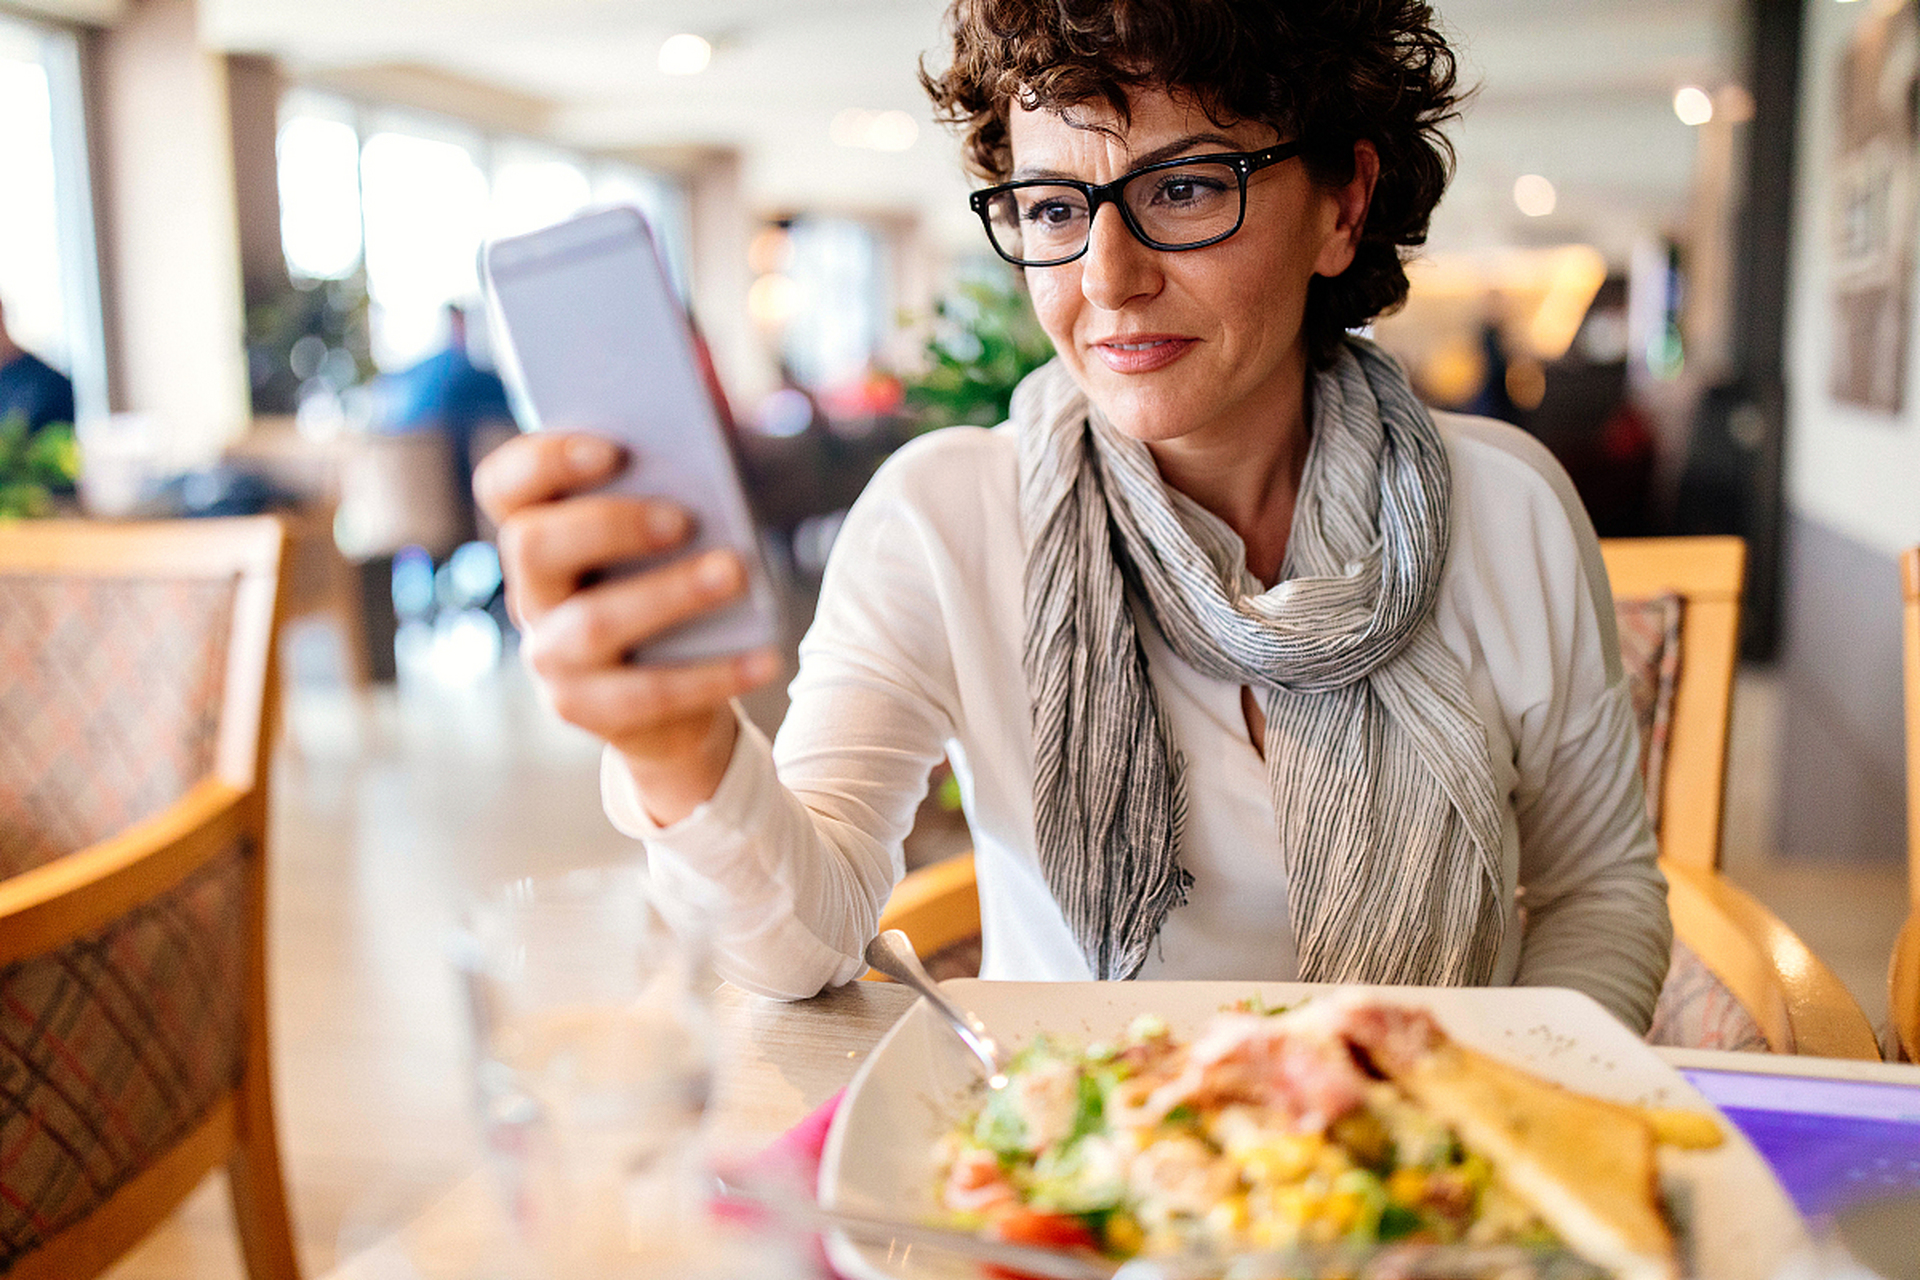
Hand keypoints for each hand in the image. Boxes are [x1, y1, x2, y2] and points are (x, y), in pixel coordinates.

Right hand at [474, 432, 780, 822]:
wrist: (670, 704)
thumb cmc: (669, 591)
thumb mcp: (661, 546)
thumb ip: (663, 503)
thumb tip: (704, 481)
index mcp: (539, 535)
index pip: (504, 486)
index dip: (543, 459)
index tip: (613, 449)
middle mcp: (531, 594)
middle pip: (534, 546)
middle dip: (609, 525)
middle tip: (682, 519)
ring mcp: (549, 656)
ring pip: (593, 623)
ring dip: (668, 593)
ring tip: (734, 573)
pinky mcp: (582, 708)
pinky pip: (648, 692)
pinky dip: (714, 673)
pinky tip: (765, 657)